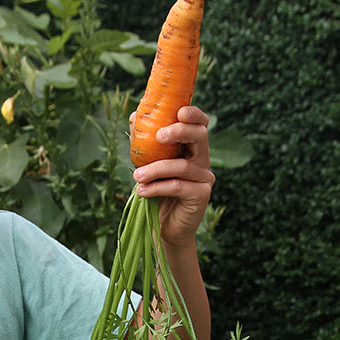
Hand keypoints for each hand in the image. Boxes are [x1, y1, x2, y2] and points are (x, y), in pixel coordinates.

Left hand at [131, 105, 214, 249]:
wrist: (163, 228)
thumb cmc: (156, 194)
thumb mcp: (148, 165)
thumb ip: (144, 143)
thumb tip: (135, 116)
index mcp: (192, 149)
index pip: (200, 124)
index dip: (193, 114)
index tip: (178, 111)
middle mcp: (202, 160)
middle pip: (199, 136)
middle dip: (179, 132)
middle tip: (158, 136)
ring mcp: (204, 178)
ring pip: (181, 165)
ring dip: (155, 169)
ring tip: (136, 176)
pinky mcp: (201, 195)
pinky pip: (178, 186)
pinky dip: (157, 187)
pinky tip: (142, 191)